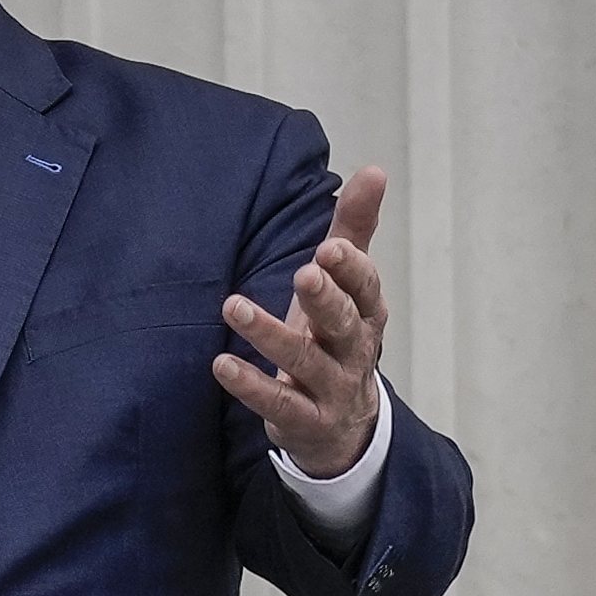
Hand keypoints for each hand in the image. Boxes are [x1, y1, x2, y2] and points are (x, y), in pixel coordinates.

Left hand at [214, 165, 389, 477]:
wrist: (342, 425)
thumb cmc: (335, 337)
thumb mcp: (345, 286)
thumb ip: (353, 230)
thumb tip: (375, 170)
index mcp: (366, 313)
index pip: (366, 288)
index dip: (352, 269)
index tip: (330, 248)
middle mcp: (354, 350)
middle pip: (345, 323)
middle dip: (326, 299)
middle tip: (305, 272)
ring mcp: (331, 388)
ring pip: (305, 361)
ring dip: (270, 334)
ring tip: (232, 306)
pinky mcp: (303, 419)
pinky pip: (277, 402)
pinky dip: (250, 384)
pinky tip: (220, 364)